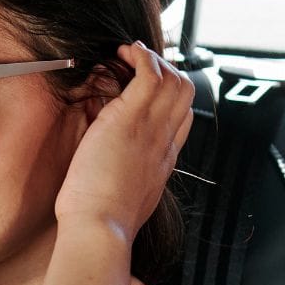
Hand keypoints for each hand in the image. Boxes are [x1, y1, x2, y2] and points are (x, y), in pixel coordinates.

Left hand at [54, 41, 194, 242]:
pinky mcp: (130, 119)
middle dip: (166, 71)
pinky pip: (149, 73)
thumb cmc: (100, 223)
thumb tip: (111, 177)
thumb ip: (125, 184)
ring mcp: (151, 129)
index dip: (169, 100)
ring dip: (152, 59)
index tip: (148, 93)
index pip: (181, 120)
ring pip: (173, 78)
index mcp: (162, 163)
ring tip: (128, 55)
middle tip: (138, 67)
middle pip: (185, 93)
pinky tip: (123, 54)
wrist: (100, 229)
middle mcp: (163, 143)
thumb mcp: (123, 202)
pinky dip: (140, 56)